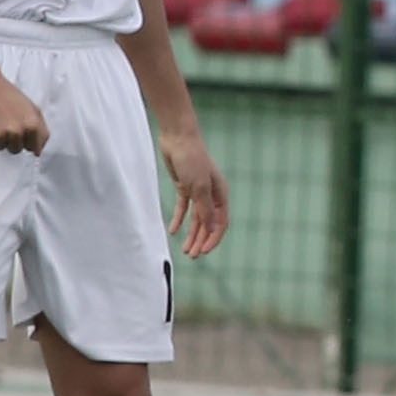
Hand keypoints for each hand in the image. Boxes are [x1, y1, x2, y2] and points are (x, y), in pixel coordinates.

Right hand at [0, 61, 51, 156]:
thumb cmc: (8, 94)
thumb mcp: (32, 108)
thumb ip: (40, 130)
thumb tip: (38, 151)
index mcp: (32, 125)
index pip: (33, 148)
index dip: (26, 140)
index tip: (20, 130)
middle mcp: (17, 131)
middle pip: (15, 150)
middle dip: (10, 139)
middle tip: (5, 122)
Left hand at [158, 124, 228, 259]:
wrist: (178, 139)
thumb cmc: (192, 160)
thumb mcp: (199, 187)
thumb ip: (205, 209)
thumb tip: (212, 229)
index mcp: (221, 195)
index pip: (220, 223)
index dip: (213, 239)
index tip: (203, 252)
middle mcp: (211, 195)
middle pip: (208, 223)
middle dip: (201, 240)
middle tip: (192, 255)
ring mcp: (198, 191)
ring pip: (196, 218)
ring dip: (191, 234)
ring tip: (185, 249)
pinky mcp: (184, 186)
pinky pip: (184, 208)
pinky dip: (179, 220)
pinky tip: (174, 231)